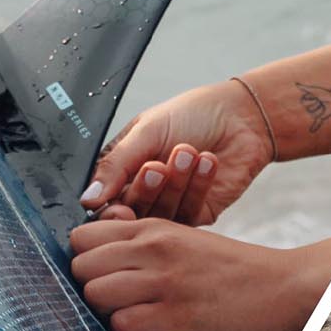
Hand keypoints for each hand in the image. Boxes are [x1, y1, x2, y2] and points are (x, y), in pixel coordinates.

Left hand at [69, 216, 330, 330]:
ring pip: (94, 294)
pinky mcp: (177, 314)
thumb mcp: (186, 242)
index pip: (82, 236)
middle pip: (80, 266)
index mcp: (154, 228)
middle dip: (90, 291)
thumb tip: (106, 271)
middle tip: (117, 305)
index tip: (105, 279)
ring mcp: (164, 280)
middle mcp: (154, 248)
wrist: (286, 286)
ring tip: (134, 320)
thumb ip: (147, 250)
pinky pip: (122, 325)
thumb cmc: (236, 272)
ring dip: (107, 315)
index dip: (86, 262)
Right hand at [79, 80, 274, 224]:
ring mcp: (172, 206)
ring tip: (187, 150)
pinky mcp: (200, 213)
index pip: (106, 202)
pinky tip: (208, 160)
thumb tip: (88, 198)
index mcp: (124, 171)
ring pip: (162, 216)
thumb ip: (116, 165)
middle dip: (146, 191)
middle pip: (133, 213)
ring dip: (175, 183)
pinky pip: (190, 214)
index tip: (119, 207)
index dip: (110, 211)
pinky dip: (197, 186)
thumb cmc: (192, 114)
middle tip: (157, 167)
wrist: (242, 116)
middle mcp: (145, 193)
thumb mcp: (146, 131)